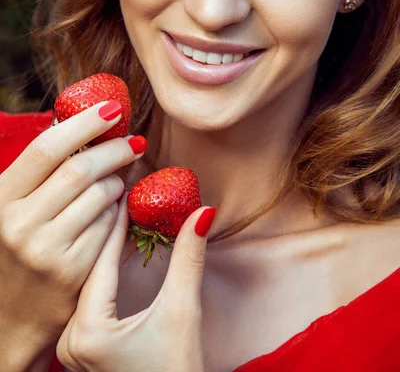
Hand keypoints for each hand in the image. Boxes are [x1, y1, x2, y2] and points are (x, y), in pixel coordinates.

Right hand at [0, 101, 144, 349]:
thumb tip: (77, 120)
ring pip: (101, 196)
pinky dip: (119, 209)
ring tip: (119, 177)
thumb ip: (40, 171)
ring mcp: (46, 250)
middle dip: (114, 149)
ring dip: (118, 180)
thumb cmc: (18, 247)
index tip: (112, 109)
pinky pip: (110, 225)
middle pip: (80, 170)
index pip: (46, 149)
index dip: (83, 123)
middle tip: (133, 141)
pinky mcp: (73, 271)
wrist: (12, 315)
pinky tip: (116, 206)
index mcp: (1, 199)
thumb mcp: (13, 206)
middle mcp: (19, 223)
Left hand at [56, 192, 216, 371]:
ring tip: (126, 216)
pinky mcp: (82, 349)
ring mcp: (72, 347)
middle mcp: (70, 340)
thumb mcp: (182, 313)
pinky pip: (92, 298)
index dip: (117, 222)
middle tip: (126, 196)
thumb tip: (201, 213)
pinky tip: (123, 251)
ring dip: (109, 250)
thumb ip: (188, 260)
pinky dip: (109, 273)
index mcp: (87, 332)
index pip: (101, 261)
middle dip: (111, 232)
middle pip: (92, 270)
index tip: (127, 191)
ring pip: (90, 283)